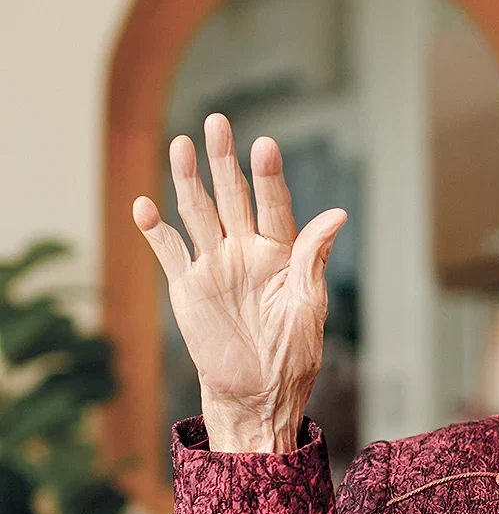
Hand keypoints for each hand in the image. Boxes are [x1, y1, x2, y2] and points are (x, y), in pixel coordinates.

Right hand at [133, 113, 346, 451]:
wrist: (259, 391)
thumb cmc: (294, 352)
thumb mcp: (309, 304)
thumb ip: (314, 257)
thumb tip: (338, 214)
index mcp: (282, 254)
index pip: (274, 206)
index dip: (268, 177)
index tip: (264, 144)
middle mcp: (246, 251)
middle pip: (232, 197)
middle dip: (224, 161)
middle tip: (216, 121)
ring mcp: (214, 265)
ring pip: (198, 213)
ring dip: (188, 180)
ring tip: (180, 144)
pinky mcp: (187, 286)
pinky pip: (169, 251)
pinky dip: (155, 230)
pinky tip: (145, 205)